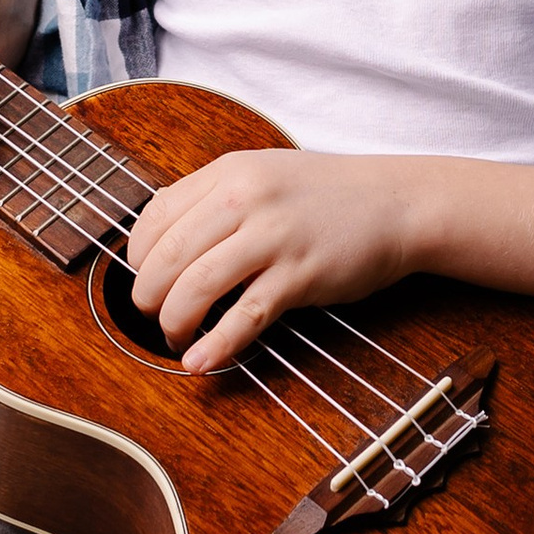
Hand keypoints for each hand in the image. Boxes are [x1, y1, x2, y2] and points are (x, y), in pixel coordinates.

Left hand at [125, 150, 428, 373]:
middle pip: (166, 256)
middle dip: (147, 298)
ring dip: (174, 323)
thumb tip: (161, 240)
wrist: (395, 202)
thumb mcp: (264, 174)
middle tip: (155, 316)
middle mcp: (245, 198)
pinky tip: (199, 362)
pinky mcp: (300, 275)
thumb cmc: (327, 194)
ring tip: (177, 338)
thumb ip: (215, 198)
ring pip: (195, 286)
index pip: (155, 215)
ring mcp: (273, 237)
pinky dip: (215, 346)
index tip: (146, 279)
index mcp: (230, 171)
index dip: (138, 258)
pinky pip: (244, 317)